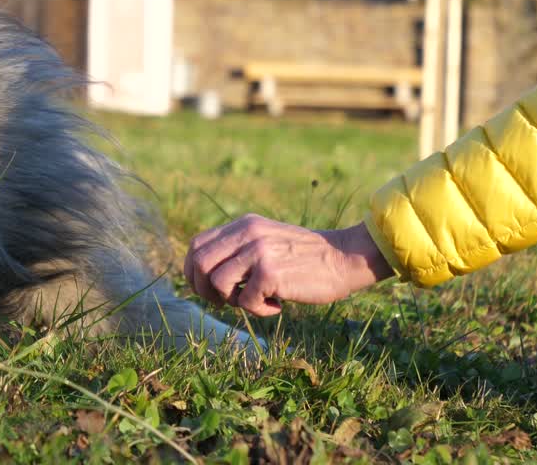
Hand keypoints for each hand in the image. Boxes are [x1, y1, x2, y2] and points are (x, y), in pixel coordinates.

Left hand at [182, 214, 394, 316]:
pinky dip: (259, 311)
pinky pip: (245, 301)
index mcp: (244, 225)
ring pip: (217, 284)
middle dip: (204, 290)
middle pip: (200, 264)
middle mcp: (248, 233)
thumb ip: (240, 249)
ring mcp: (258, 252)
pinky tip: (278, 305)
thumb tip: (205, 277)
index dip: (192, 272)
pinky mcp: (270, 273)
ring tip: (255, 301)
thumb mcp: (268, 240)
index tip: (204, 289)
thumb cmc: (305, 258)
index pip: (197, 245)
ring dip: (232, 301)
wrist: (344, 258)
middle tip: (224, 302)